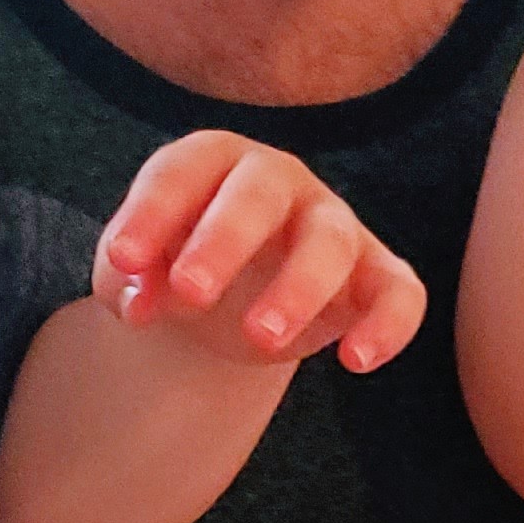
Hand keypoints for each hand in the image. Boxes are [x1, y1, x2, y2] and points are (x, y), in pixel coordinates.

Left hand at [97, 132, 424, 372]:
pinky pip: (401, 292)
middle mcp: (280, 181)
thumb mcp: (136, 272)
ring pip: (331, 241)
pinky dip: (388, 324)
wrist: (228, 303)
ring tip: (261, 340)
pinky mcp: (377, 275)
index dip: (152, 212)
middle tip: (191, 293)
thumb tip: (138, 300)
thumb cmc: (177, 266)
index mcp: (215, 161)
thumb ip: (126, 279)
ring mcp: (333, 225)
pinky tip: (355, 361)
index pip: (184, 171)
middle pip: (261, 193)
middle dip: (226, 240)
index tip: (123, 261)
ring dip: (298, 288)